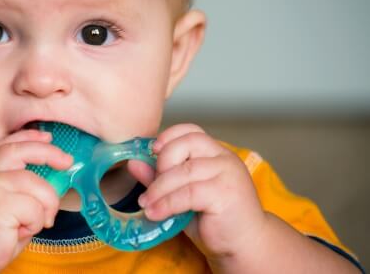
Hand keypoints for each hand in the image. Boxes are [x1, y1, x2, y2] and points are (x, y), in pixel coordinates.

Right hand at [0, 130, 72, 273]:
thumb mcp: (4, 202)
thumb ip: (20, 185)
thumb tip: (53, 174)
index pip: (9, 144)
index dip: (29, 137)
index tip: (47, 137)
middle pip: (24, 151)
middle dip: (50, 154)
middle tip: (67, 162)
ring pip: (38, 186)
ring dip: (44, 208)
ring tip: (30, 225)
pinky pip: (36, 209)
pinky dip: (35, 224)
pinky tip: (19, 233)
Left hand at [129, 124, 267, 260]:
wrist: (244, 245)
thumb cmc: (213, 219)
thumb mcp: (182, 194)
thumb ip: (160, 177)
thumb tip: (133, 163)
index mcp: (216, 153)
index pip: (191, 130)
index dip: (169, 136)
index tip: (151, 150)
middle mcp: (224, 158)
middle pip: (187, 143)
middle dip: (162, 163)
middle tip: (151, 187)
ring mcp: (228, 174)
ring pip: (184, 171)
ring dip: (159, 188)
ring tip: (146, 204)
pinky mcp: (226, 193)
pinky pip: (188, 193)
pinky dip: (167, 203)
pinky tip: (155, 213)